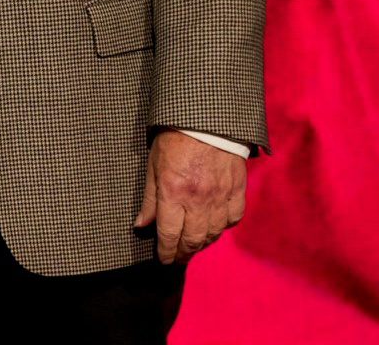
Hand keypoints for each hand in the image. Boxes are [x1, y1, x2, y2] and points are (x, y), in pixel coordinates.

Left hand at [134, 129, 245, 262]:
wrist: (207, 119)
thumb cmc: (174, 138)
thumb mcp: (153, 165)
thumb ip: (149, 199)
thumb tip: (141, 225)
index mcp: (173, 191)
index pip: (168, 233)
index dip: (165, 251)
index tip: (164, 259)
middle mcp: (198, 198)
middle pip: (193, 239)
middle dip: (183, 253)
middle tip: (177, 258)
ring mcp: (220, 196)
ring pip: (214, 233)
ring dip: (202, 244)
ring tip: (193, 246)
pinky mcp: (237, 190)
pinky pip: (233, 218)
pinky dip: (223, 226)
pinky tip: (215, 227)